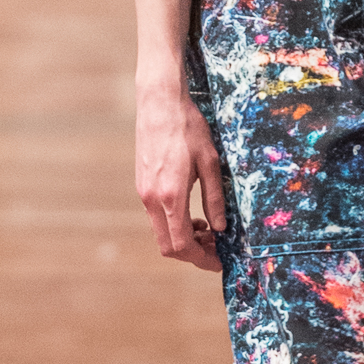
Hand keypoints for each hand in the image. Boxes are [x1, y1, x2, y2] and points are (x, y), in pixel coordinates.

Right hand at [135, 81, 225, 270]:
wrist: (159, 103)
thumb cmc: (187, 128)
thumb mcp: (210, 162)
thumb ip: (215, 198)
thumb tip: (221, 227)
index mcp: (170, 196)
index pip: (181, 244)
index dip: (201, 259)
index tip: (218, 261)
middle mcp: (151, 199)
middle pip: (167, 245)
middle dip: (192, 252)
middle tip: (216, 247)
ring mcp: (143, 192)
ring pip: (161, 232)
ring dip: (183, 237)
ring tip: (208, 228)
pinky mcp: (142, 185)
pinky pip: (156, 216)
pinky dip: (174, 223)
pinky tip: (192, 213)